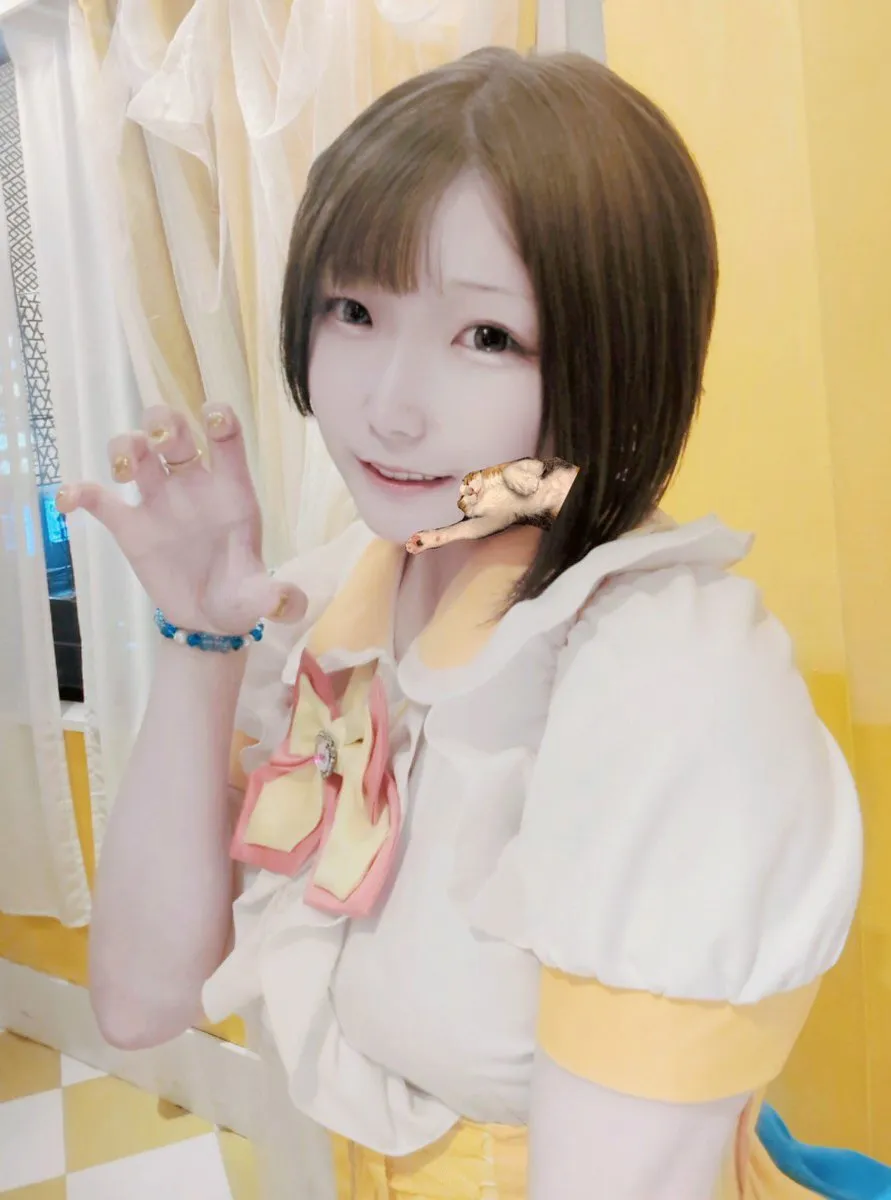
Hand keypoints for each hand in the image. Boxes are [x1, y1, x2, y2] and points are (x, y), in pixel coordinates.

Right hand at [56, 404, 305, 634]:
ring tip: (123, 473)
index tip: (212, 415)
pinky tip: (69, 501)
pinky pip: (98, 499)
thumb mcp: (259, 597)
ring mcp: (159, 502)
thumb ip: (277, 597)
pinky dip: (79, 493)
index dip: (220, 420)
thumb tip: (290, 604)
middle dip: (163, 425)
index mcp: (231, 491)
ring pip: (135, 452)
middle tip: (159, 443)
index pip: (226, 441)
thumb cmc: (239, 594)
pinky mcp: (130, 526)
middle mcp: (193, 486)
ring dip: (124, 449)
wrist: (208, 619)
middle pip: (173, 432)